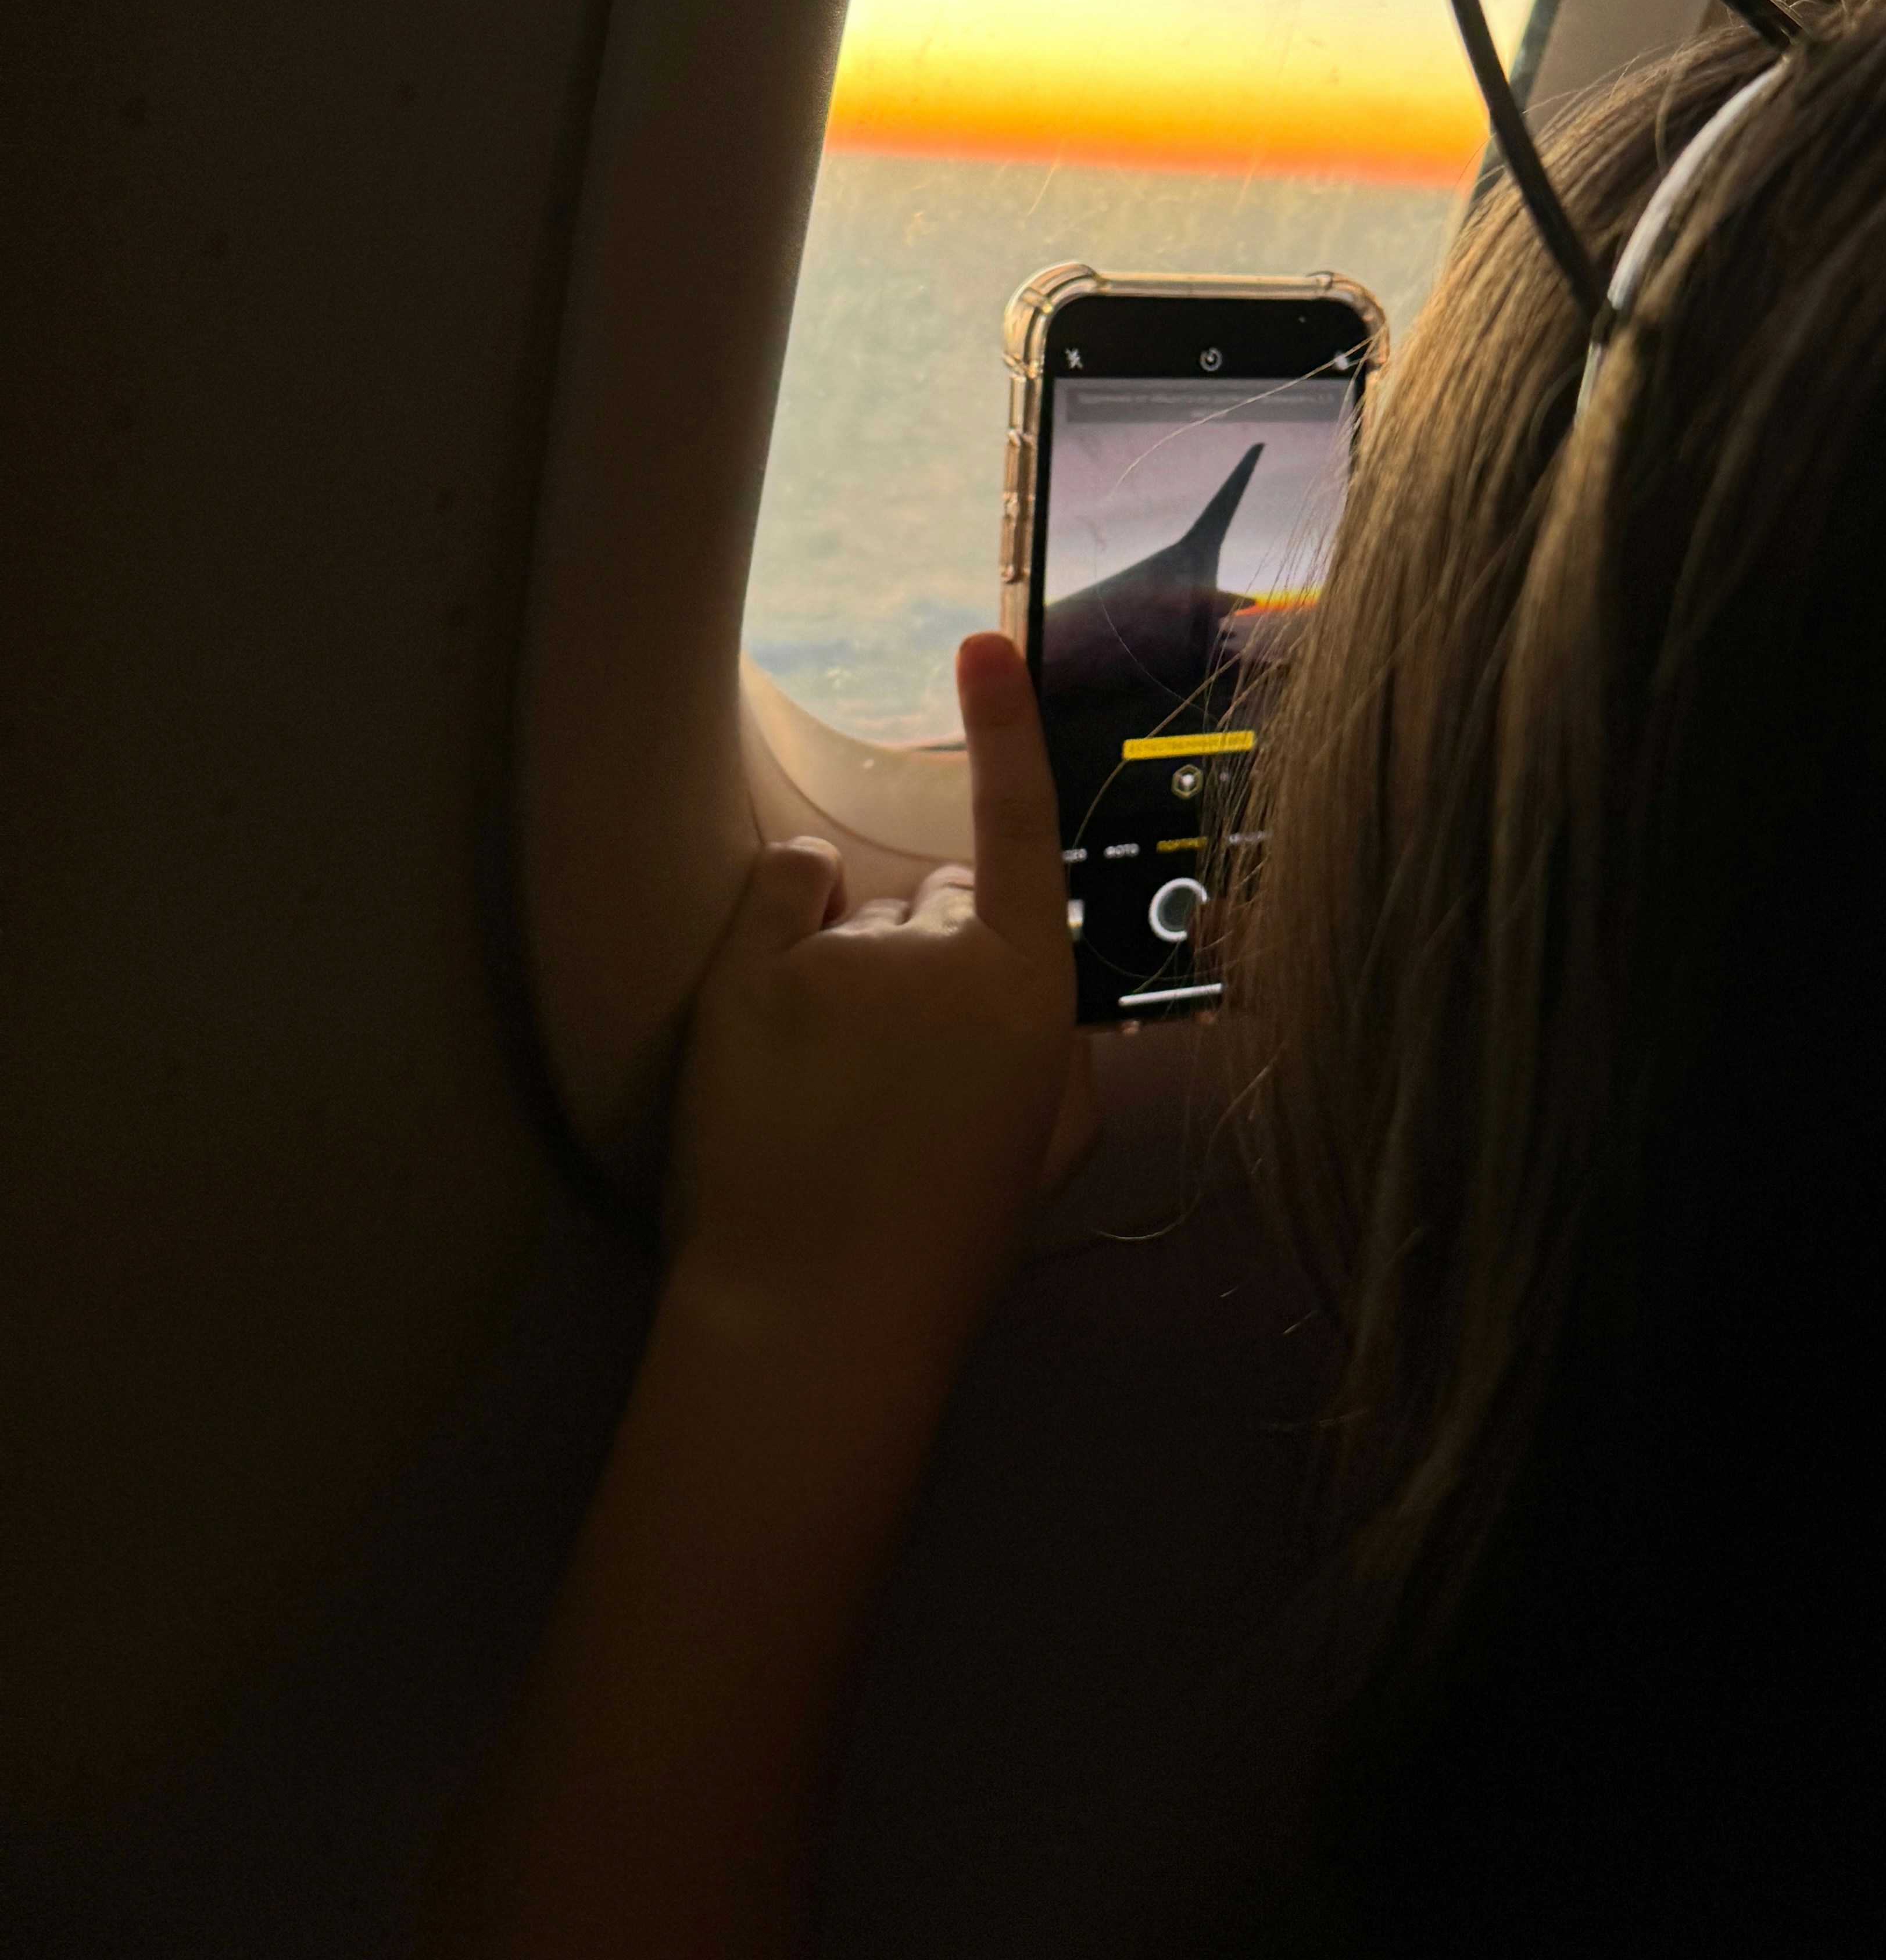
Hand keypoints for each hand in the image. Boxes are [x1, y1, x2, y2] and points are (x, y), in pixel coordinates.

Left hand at [668, 633, 1080, 1363]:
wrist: (813, 1318)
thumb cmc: (935, 1247)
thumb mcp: (1041, 1158)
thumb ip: (1054, 1061)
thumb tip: (1037, 1006)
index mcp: (1032, 1004)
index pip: (1021, 835)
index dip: (1005, 731)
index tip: (983, 641)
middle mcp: (947, 957)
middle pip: (936, 901)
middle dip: (919, 955)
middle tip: (889, 1073)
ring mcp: (847, 956)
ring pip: (849, 909)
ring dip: (840, 965)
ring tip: (824, 1087)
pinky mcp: (757, 968)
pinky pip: (779, 887)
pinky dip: (777, 924)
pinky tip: (779, 1013)